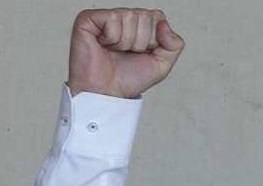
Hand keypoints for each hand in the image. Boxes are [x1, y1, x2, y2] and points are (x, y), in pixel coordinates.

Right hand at [68, 8, 184, 97]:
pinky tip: (104, 45)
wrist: (107, 92)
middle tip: (127, 54)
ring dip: (125, 42)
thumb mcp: (162, 65)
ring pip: (129, 16)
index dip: (154, 40)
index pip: (158, 17)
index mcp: (140, 25)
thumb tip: (163, 23)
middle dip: (140, 41)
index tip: (142, 53)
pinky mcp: (88, 18)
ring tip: (115, 51)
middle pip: (145, 15)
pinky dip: (112, 38)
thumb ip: (174, 44)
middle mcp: (124, 18)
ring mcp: (106, 17)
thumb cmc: (129, 79)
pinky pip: (112, 18)